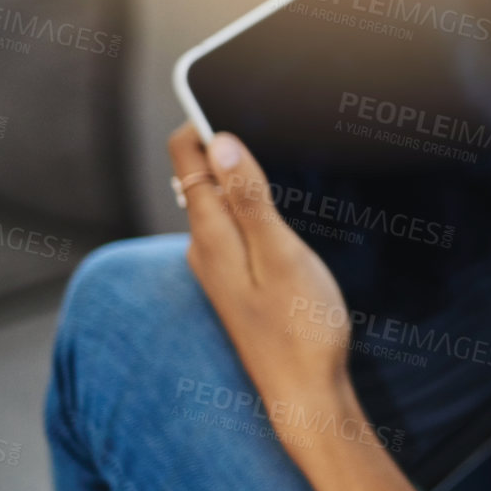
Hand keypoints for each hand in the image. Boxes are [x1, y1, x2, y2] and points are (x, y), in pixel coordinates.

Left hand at [167, 122, 353, 404]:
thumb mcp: (282, 256)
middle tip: (260, 115)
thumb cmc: (302, 328)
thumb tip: (220, 141)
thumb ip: (250, 199)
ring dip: (232, 172)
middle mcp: (203, 249)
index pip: (185, 155)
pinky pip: (228, 226)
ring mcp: (216, 269)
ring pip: (212, 201)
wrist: (306, 396)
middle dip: (219, 140)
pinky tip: (270, 209)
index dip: (204, 119)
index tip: (233, 94)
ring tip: (266, 151)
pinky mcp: (234, 284)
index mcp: (211, 235)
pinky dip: (243, 203)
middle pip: (195, 174)